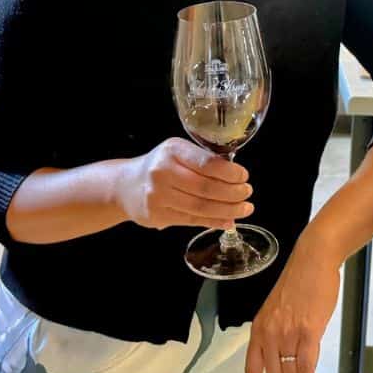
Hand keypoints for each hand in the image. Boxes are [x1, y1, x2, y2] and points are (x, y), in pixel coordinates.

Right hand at [117, 137, 252, 230]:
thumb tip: (236, 177)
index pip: (207, 163)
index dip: (230, 173)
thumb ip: (202, 161)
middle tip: (247, 193)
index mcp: (172, 150)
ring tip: (244, 209)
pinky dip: (213, 221)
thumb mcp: (177, 152)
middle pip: (206, 188)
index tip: (244, 176)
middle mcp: (163, 172)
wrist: (125, 185)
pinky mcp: (157, 215)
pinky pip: (192, 220)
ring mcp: (158, 196)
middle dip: (233, 193)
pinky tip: (227, 220)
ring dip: (228, 210)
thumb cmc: (160, 166)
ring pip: (200, 207)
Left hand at [245, 242, 340, 372]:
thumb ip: (276, 332)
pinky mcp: (308, 331)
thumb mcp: (277, 309)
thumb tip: (283, 356)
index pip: (252, 367)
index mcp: (259, 327)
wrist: (313, 260)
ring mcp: (288, 333)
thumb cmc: (299, 281)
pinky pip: (305, 365)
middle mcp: (270, 333)